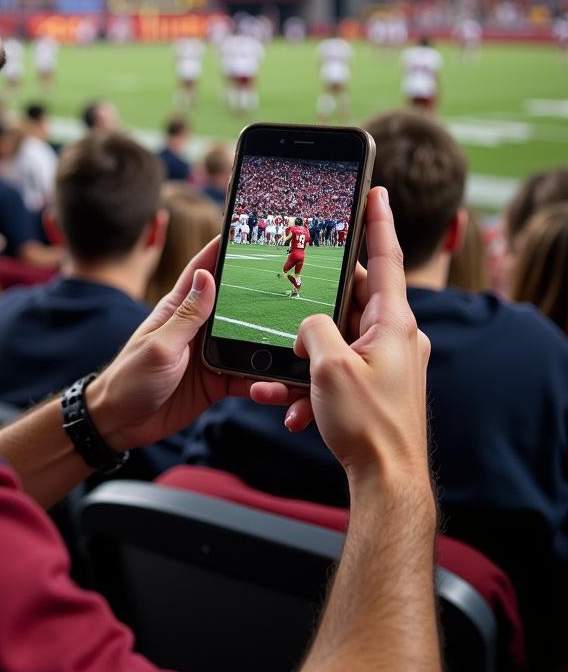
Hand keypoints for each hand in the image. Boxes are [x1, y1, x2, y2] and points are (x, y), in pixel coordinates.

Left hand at [86, 236, 299, 451]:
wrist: (121, 422)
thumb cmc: (130, 378)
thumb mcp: (160, 345)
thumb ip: (187, 316)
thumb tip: (207, 276)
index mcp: (177, 309)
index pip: (201, 271)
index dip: (221, 249)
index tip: (245, 228)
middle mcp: (197, 327)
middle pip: (235, 303)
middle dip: (262, 291)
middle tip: (294, 278)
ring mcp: (209, 353)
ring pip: (248, 340)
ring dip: (270, 338)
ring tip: (299, 332)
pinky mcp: (217, 381)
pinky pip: (247, 376)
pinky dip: (265, 379)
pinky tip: (283, 379)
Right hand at [282, 187, 430, 477]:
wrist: (385, 480)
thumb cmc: (367, 424)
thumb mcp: (329, 366)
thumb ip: (314, 328)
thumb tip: (309, 324)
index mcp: (394, 323)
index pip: (385, 259)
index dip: (378, 221)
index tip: (376, 191)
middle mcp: (394, 338)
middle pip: (350, 300)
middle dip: (312, 306)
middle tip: (290, 292)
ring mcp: (385, 362)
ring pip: (335, 340)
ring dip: (301, 356)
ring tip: (277, 378)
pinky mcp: (373, 386)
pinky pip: (335, 370)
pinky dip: (310, 382)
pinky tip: (289, 406)